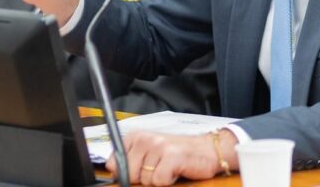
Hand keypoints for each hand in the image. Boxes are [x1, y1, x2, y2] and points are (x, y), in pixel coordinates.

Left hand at [106, 130, 238, 185]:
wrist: (206, 150)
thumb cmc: (177, 154)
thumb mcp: (149, 153)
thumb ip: (130, 161)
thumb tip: (113, 171)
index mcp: (136, 137)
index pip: (114, 164)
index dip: (127, 173)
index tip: (141, 169)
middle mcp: (145, 139)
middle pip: (129, 175)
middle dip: (143, 178)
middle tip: (158, 169)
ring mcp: (159, 146)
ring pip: (145, 180)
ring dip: (159, 179)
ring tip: (168, 168)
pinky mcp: (171, 156)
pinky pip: (159, 180)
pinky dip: (169, 181)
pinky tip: (176, 170)